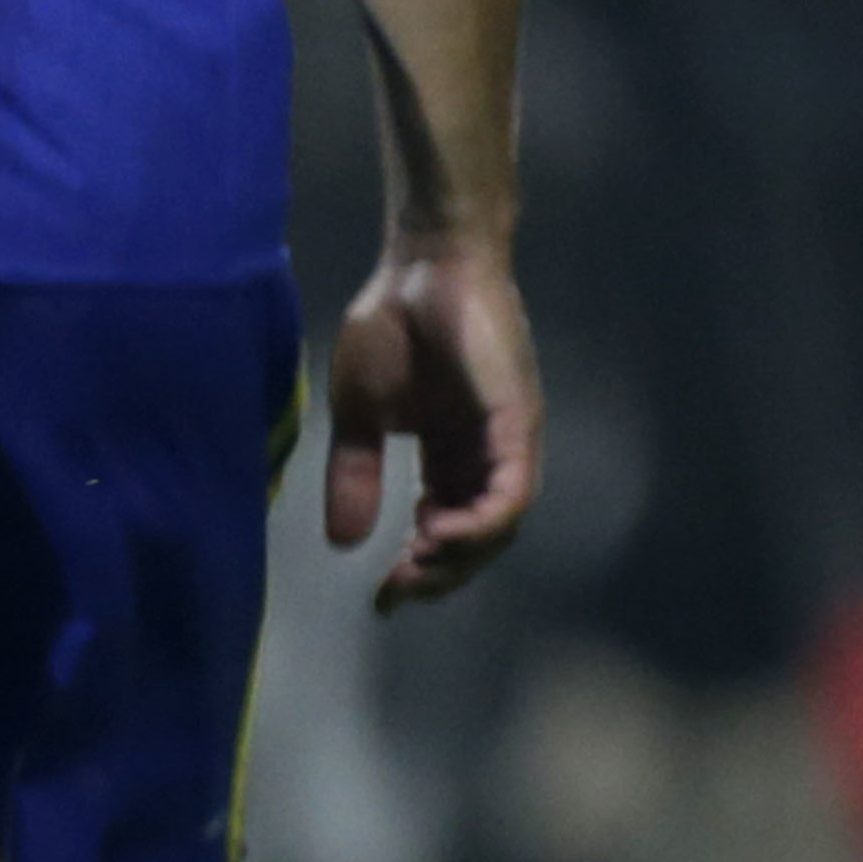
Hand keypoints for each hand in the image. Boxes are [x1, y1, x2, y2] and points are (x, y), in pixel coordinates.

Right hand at [326, 231, 538, 610]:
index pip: (448, 527)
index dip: (421, 569)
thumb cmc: (392, 322)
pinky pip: (512, 493)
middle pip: (479, 538)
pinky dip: (480, 526)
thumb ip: (355, 475)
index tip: (381, 599)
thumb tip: (343, 542)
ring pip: (500, 526)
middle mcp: (488, 452)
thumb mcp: (359, 414)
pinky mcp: (519, 420)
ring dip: (459, 560)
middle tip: (395, 593)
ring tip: (413, 569)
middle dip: (438, 576)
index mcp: (453, 451)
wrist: (423, 262)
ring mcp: (508, 437)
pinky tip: (437, 536)